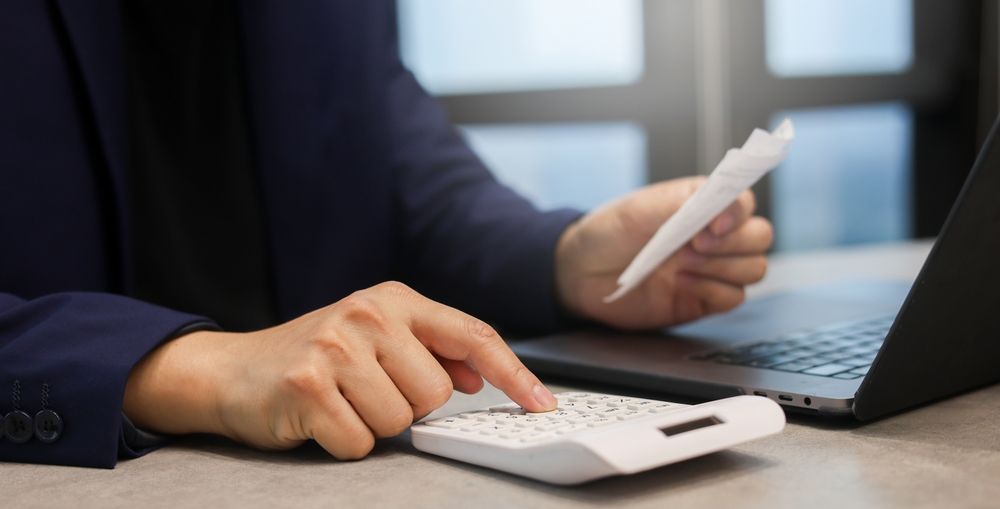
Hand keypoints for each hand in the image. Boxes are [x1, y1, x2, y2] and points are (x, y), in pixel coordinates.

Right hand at [123, 282, 556, 458]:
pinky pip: (360, 443)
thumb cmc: (313, 358)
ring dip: (373, 425)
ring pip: (401, 422)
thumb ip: (428, 352)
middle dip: (407, 407)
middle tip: (365, 392)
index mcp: (393, 299)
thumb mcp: (375, 339)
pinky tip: (318, 418)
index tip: (541, 403)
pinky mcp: (308, 385)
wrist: (231, 371)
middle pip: (436, 393)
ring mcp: (336, 346)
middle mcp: (367, 313)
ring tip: (341, 402)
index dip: (512, 373)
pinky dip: (342, 443)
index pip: (472, 334)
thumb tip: (477, 378)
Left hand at [555, 176, 772, 329]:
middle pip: (759, 236)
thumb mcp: (637, 210)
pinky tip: (681, 282)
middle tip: (695, 245)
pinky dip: (713, 290)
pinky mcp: (704, 298)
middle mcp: (713, 235)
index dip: (738, 212)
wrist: (582, 273)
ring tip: (682, 263)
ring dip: (722, 267)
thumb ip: (677, 203)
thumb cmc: (608, 233)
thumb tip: (714, 201)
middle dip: (733, 242)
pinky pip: (734, 298)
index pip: (743, 202)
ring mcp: (712, 268)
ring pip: (754, 268)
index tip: (714, 223)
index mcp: (701, 205)